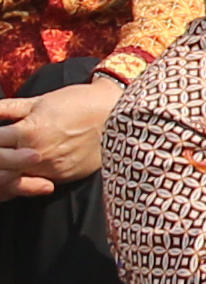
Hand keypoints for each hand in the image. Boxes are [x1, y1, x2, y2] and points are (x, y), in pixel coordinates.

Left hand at [0, 75, 118, 196]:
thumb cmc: (78, 102)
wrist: (117, 115)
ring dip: (7, 173)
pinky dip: (24, 179)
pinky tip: (25, 168)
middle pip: (0, 169)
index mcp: (29, 132)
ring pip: (14, 181)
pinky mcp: (63, 177)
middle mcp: (37, 155)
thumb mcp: (39, 101)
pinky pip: (35, 182)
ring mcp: (51, 169)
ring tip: (8, 165)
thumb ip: (7, 109)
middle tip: (1, 153)